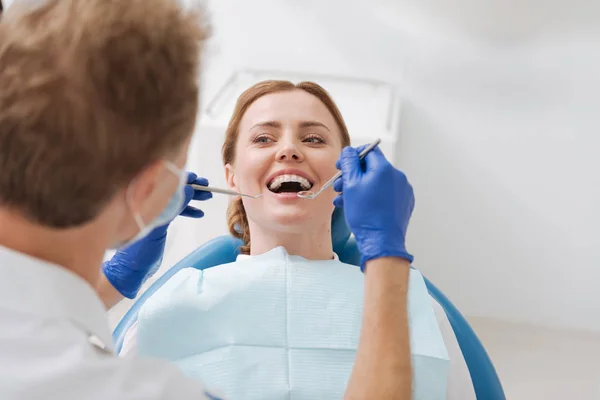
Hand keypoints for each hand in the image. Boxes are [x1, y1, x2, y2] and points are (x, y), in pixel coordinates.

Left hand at [102, 172, 210, 297]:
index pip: (165, 183)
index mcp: (143, 203)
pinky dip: (187, 210)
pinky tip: (199, 213)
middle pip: (172, 189)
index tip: (198, 180)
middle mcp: (147, 204)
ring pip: (175, 199)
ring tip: (207, 197)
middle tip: (207, 187)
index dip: (183, 179)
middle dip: (191, 187)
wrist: (131, 270)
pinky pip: (174, 211)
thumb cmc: (140, 251)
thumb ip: (172, 208)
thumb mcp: (158, 228)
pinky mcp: (157, 222)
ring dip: (191, 198)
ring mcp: (152, 213)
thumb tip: (188, 188)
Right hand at [333, 146, 413, 269]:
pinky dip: (372, 197)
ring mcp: (403, 190)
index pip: (368, 150)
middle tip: (340, 186)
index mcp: (385, 168)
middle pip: (372, 168)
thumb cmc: (365, 215)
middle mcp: (397, 176)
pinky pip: (386, 194)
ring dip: (360, 188)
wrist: (381, 242)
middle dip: (353, 176)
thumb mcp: (351, 185)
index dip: (352, 156)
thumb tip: (349, 152)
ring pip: (377, 182)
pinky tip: (359, 207)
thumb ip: (349, 163)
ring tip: (345, 200)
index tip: (342, 166)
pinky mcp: (404, 202)